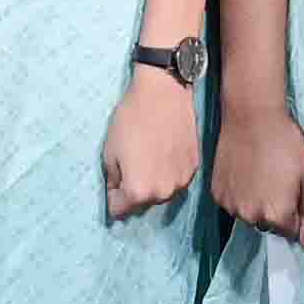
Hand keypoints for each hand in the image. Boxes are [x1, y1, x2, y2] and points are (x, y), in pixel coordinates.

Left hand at [102, 63, 200, 221]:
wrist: (164, 92)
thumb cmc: (131, 119)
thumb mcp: (109, 151)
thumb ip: (113, 180)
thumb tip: (117, 192)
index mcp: (139, 190)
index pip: (119, 210)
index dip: (113, 195)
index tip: (116, 178)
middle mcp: (163, 192)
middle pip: (142, 204)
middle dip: (134, 190)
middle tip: (132, 162)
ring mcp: (182, 181)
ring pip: (161, 193)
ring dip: (153, 183)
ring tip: (150, 155)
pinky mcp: (194, 168)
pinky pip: (176, 180)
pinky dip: (169, 172)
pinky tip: (165, 151)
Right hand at [207, 105, 303, 244]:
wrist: (251, 116)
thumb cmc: (286, 144)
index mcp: (277, 215)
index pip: (290, 233)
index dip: (295, 213)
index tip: (293, 190)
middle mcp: (251, 217)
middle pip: (269, 226)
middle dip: (276, 210)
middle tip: (278, 180)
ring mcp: (231, 206)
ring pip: (250, 216)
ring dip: (256, 204)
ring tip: (261, 174)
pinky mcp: (217, 194)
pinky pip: (233, 204)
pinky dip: (240, 194)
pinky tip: (246, 172)